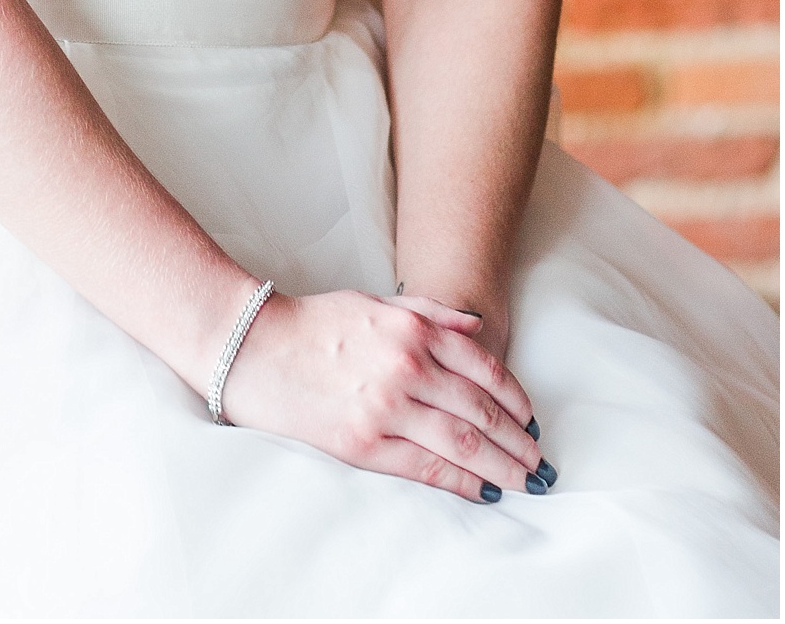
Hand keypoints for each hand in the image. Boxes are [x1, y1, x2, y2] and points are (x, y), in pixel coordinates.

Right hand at [218, 290, 546, 502]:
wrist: (255, 348)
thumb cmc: (314, 323)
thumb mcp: (375, 302)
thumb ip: (428, 311)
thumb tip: (475, 326)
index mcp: (412, 329)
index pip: (484, 368)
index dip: (515, 398)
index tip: (529, 418)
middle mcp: (407, 367)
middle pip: (481, 411)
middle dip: (517, 439)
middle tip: (538, 458)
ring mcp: (387, 408)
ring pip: (462, 443)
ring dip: (501, 465)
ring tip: (522, 480)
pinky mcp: (364, 443)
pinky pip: (426, 468)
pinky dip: (461, 482)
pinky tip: (481, 489)